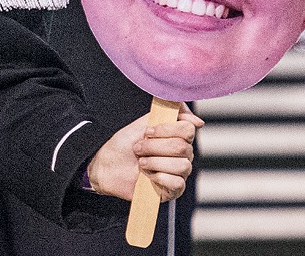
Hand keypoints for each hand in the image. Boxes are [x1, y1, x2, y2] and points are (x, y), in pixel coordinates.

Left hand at [85, 107, 202, 201]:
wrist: (107, 166)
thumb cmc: (125, 145)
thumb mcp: (144, 123)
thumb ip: (169, 113)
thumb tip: (198, 121)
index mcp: (177, 137)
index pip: (188, 129)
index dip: (165, 130)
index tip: (147, 132)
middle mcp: (183, 155)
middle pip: (183, 147)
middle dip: (154, 147)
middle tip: (138, 148)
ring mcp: (180, 173)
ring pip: (182, 165)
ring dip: (154, 162)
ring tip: (141, 163)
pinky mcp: (174, 190)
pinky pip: (177, 183)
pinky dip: (158, 177)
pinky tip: (148, 176)